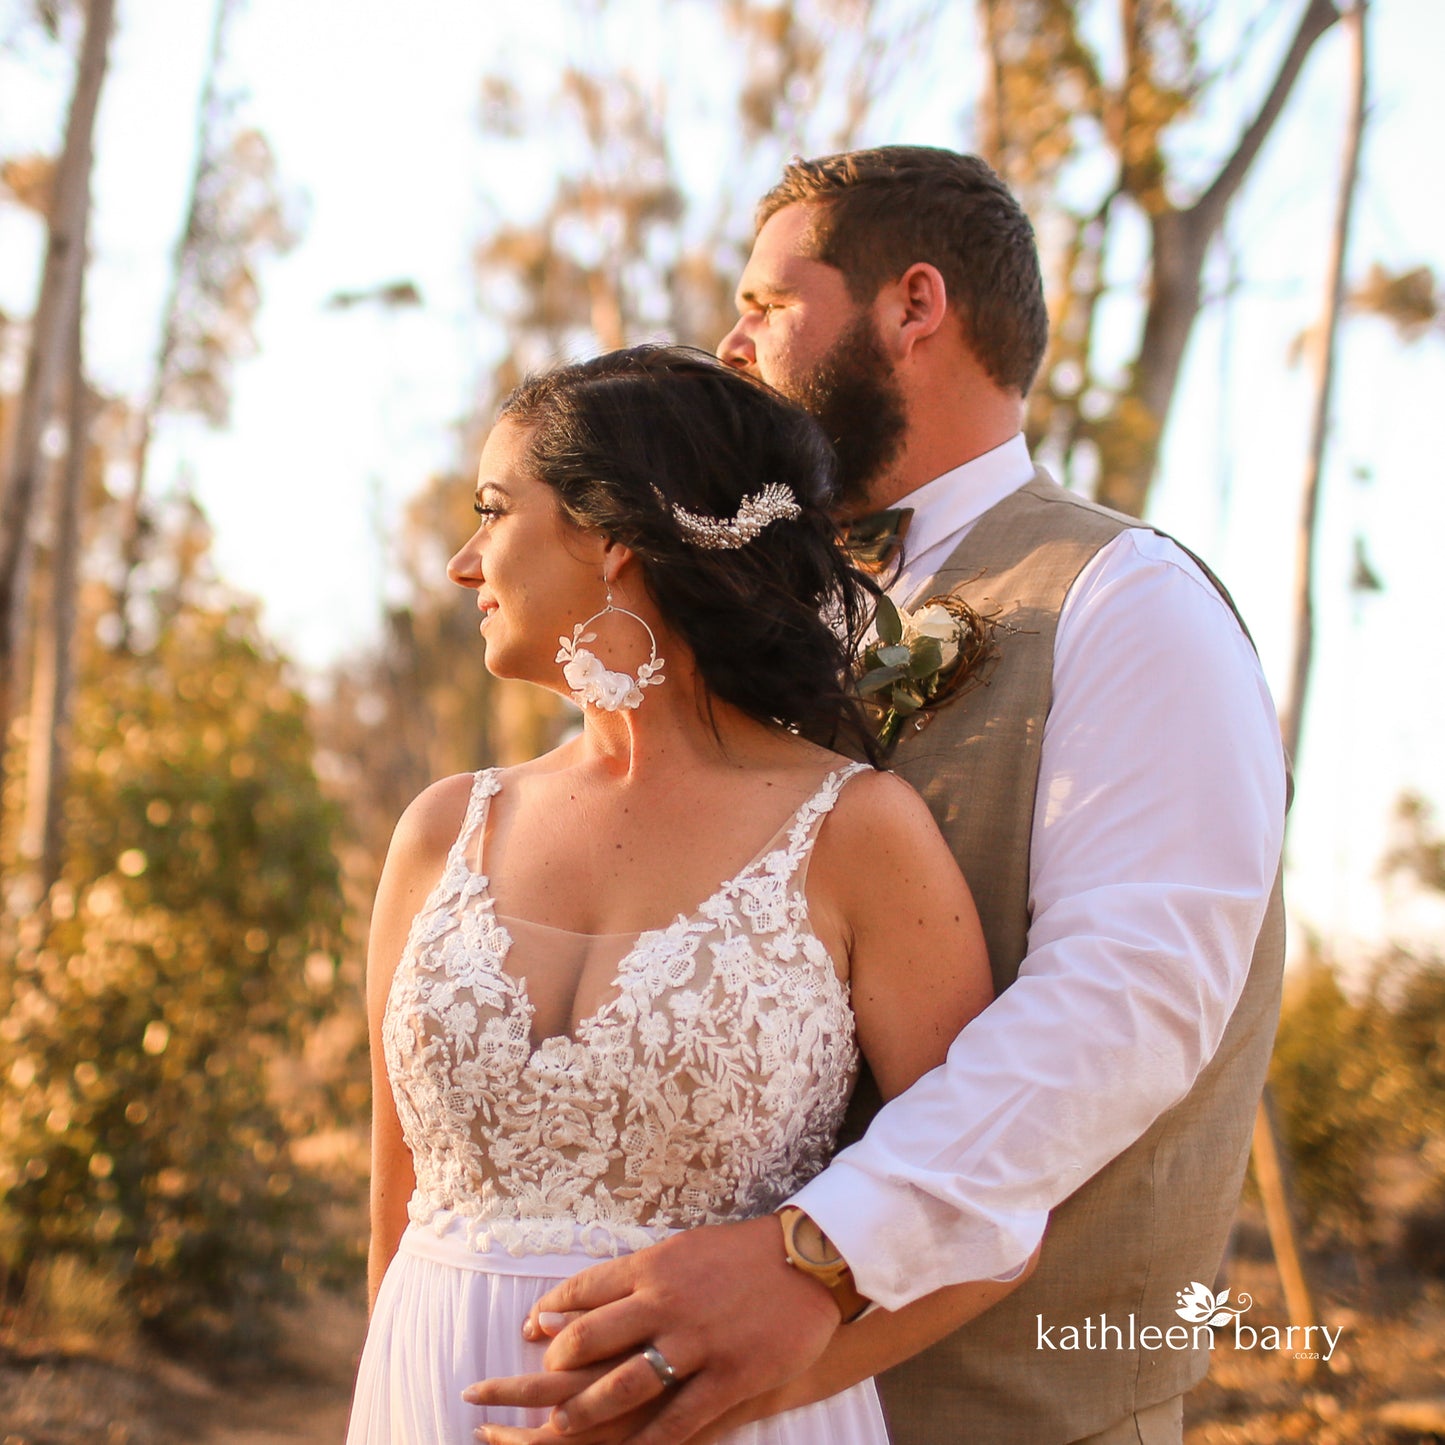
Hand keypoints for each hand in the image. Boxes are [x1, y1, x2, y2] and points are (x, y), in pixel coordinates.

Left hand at [470, 1215, 840, 1443]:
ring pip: (621, 1387)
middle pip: (586, 1341)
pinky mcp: (729, 1377)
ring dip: (579, 1412)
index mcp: (653, 1266)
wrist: (809, 1260)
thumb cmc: (742, 1253)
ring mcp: (696, 1343)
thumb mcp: (683, 1249)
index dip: (549, 1314)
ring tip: (554, 1429)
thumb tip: (590, 1294)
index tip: (529, 1331)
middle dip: (545, 1372)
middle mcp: (665, 1303)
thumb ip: (638, 1274)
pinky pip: (677, 1422)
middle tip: (519, 1393)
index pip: (582, 1292)